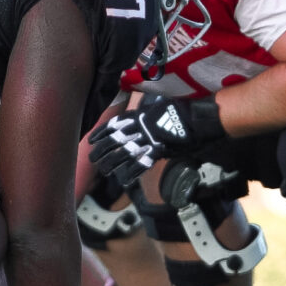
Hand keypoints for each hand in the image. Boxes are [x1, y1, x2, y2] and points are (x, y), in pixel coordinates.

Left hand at [89, 97, 223, 187]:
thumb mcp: (159, 106)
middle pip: (113, 141)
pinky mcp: (156, 153)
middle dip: (101, 151)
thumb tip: (142, 114)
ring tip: (104, 170)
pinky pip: (139, 165)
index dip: (101, 133)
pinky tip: (123, 180)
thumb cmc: (179, 110)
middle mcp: (138, 129)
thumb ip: (147, 112)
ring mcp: (146, 141)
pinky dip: (131, 173)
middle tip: (92, 158)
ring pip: (122, 154)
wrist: (195, 118)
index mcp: (138, 116)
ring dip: (111, 163)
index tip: (91, 140)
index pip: (114, 125)